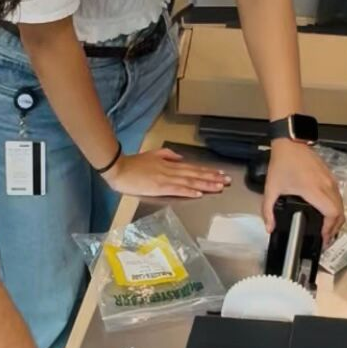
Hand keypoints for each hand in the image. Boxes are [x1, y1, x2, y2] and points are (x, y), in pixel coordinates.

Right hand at [104, 147, 230, 202]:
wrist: (119, 168)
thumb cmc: (134, 163)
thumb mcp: (153, 154)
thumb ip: (168, 155)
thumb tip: (181, 158)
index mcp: (170, 164)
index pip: (193, 168)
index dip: (207, 171)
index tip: (220, 173)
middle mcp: (171, 171)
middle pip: (195, 174)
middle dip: (212, 178)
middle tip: (228, 181)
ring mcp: (166, 179)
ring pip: (190, 181)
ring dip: (205, 184)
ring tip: (219, 186)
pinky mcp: (159, 187)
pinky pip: (177, 189)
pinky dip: (189, 190)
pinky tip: (199, 193)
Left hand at [263, 137, 343, 239]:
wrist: (290, 142)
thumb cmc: (282, 164)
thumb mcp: (271, 188)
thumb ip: (268, 210)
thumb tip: (269, 228)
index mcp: (313, 190)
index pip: (332, 213)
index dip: (330, 229)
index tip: (323, 238)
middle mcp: (326, 186)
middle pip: (340, 213)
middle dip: (335, 229)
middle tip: (325, 239)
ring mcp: (331, 180)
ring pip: (341, 205)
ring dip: (337, 219)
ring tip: (327, 230)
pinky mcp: (331, 177)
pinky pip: (339, 197)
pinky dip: (336, 209)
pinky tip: (327, 215)